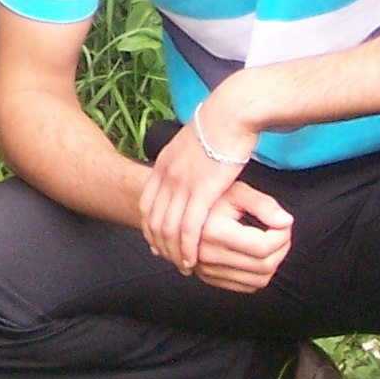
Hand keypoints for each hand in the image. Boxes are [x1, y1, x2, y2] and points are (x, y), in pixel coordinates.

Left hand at [139, 115, 289, 279]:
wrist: (232, 112)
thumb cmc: (221, 124)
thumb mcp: (192, 141)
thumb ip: (185, 157)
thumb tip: (187, 163)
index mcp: (164, 163)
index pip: (147, 203)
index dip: (149, 225)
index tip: (155, 240)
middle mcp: (167, 175)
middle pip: (153, 219)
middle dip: (159, 243)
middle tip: (168, 259)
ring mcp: (182, 183)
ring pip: (168, 227)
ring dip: (173, 251)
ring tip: (182, 265)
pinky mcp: (202, 190)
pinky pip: (189, 227)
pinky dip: (187, 247)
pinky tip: (193, 259)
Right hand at [192, 190, 293, 292]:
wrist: (182, 209)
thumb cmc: (211, 197)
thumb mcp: (236, 192)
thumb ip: (263, 205)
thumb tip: (286, 221)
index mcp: (213, 231)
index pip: (262, 247)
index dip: (282, 236)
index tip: (283, 224)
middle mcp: (208, 255)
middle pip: (264, 266)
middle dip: (281, 249)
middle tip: (281, 232)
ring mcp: (207, 270)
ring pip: (258, 280)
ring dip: (274, 263)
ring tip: (271, 243)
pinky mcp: (209, 278)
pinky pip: (247, 287)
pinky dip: (260, 274)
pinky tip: (258, 256)